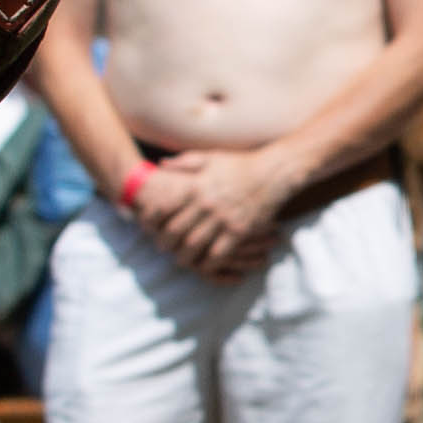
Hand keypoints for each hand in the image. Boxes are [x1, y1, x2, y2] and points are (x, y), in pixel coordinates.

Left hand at [124, 147, 282, 279]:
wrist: (273, 174)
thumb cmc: (241, 165)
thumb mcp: (211, 157)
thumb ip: (185, 162)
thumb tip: (162, 164)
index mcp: (197, 186)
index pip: (166, 207)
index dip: (154, 219)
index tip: (149, 226)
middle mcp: (207, 204)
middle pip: (176, 231)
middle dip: (166, 243)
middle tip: (162, 248)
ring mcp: (223, 219)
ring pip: (195, 245)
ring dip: (185, 256)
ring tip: (181, 259)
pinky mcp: (239, 231)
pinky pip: (219, 253)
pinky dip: (209, 262)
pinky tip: (206, 265)